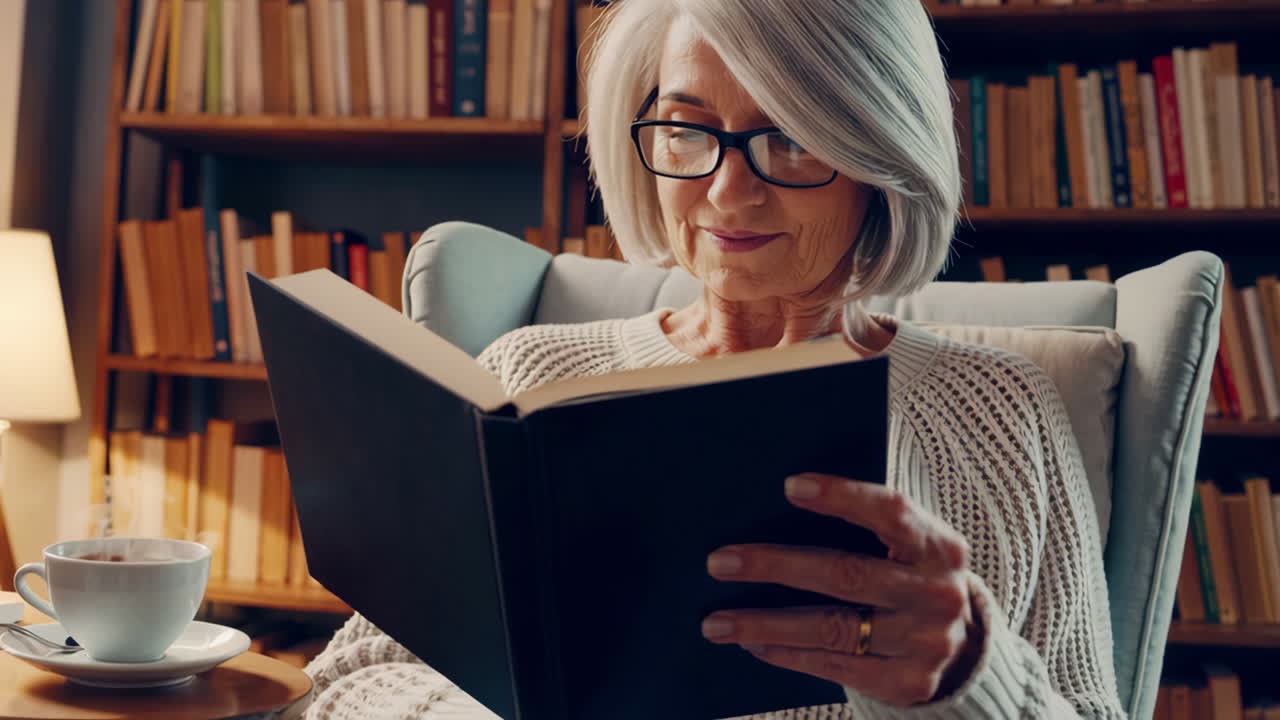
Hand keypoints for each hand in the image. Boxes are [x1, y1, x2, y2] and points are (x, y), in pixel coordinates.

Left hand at [701, 473, 984, 706]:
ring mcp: (926, 643)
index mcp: (940, 545)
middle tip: (720, 562)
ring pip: (832, 628)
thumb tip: (775, 508)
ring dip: (765, 624)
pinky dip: (788, 654)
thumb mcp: (908, 544)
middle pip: (847, 574)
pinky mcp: (909, 682)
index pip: (891, 511)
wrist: (961, 645)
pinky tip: (754, 645)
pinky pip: (835, 665)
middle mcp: (938, 594)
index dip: (842, 497)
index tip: (788, 486)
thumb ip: (864, 526)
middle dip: (776, 567)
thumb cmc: (909, 574)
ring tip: (717, 622)